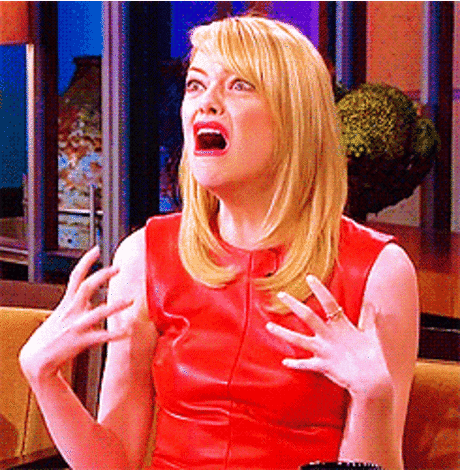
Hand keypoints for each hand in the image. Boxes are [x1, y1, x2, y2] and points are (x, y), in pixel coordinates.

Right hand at [20, 246, 133, 383]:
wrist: (36, 360)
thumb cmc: (52, 336)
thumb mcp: (62, 314)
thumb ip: (77, 305)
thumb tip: (91, 299)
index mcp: (68, 303)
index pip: (76, 276)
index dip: (86, 261)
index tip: (97, 249)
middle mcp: (72, 311)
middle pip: (87, 287)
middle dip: (102, 275)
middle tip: (118, 267)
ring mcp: (76, 325)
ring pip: (98, 312)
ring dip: (115, 306)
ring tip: (130, 300)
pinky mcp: (80, 341)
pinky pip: (100, 336)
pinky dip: (114, 334)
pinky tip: (126, 332)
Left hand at [266, 275, 392, 399]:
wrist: (374, 381)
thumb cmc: (374, 357)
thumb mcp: (371, 334)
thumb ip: (368, 318)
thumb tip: (372, 304)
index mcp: (341, 325)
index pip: (329, 302)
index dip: (319, 289)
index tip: (309, 278)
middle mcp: (328, 336)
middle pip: (308, 316)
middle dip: (293, 304)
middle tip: (280, 294)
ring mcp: (323, 351)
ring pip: (298, 340)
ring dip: (282, 332)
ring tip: (268, 326)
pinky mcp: (322, 366)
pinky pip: (305, 365)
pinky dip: (295, 364)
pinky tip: (284, 362)